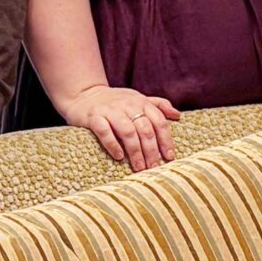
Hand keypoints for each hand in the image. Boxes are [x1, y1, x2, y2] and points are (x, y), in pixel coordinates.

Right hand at [57, 84, 181, 170]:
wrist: (84, 94)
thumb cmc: (115, 101)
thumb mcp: (137, 98)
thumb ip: (158, 105)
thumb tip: (178, 115)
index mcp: (141, 102)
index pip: (159, 122)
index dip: (166, 140)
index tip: (169, 157)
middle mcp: (127, 105)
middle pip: (145, 129)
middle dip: (151, 150)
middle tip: (154, 167)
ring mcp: (110, 110)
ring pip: (127, 132)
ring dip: (135, 151)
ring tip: (139, 167)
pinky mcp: (93, 116)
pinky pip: (105, 132)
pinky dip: (113, 145)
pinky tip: (119, 157)